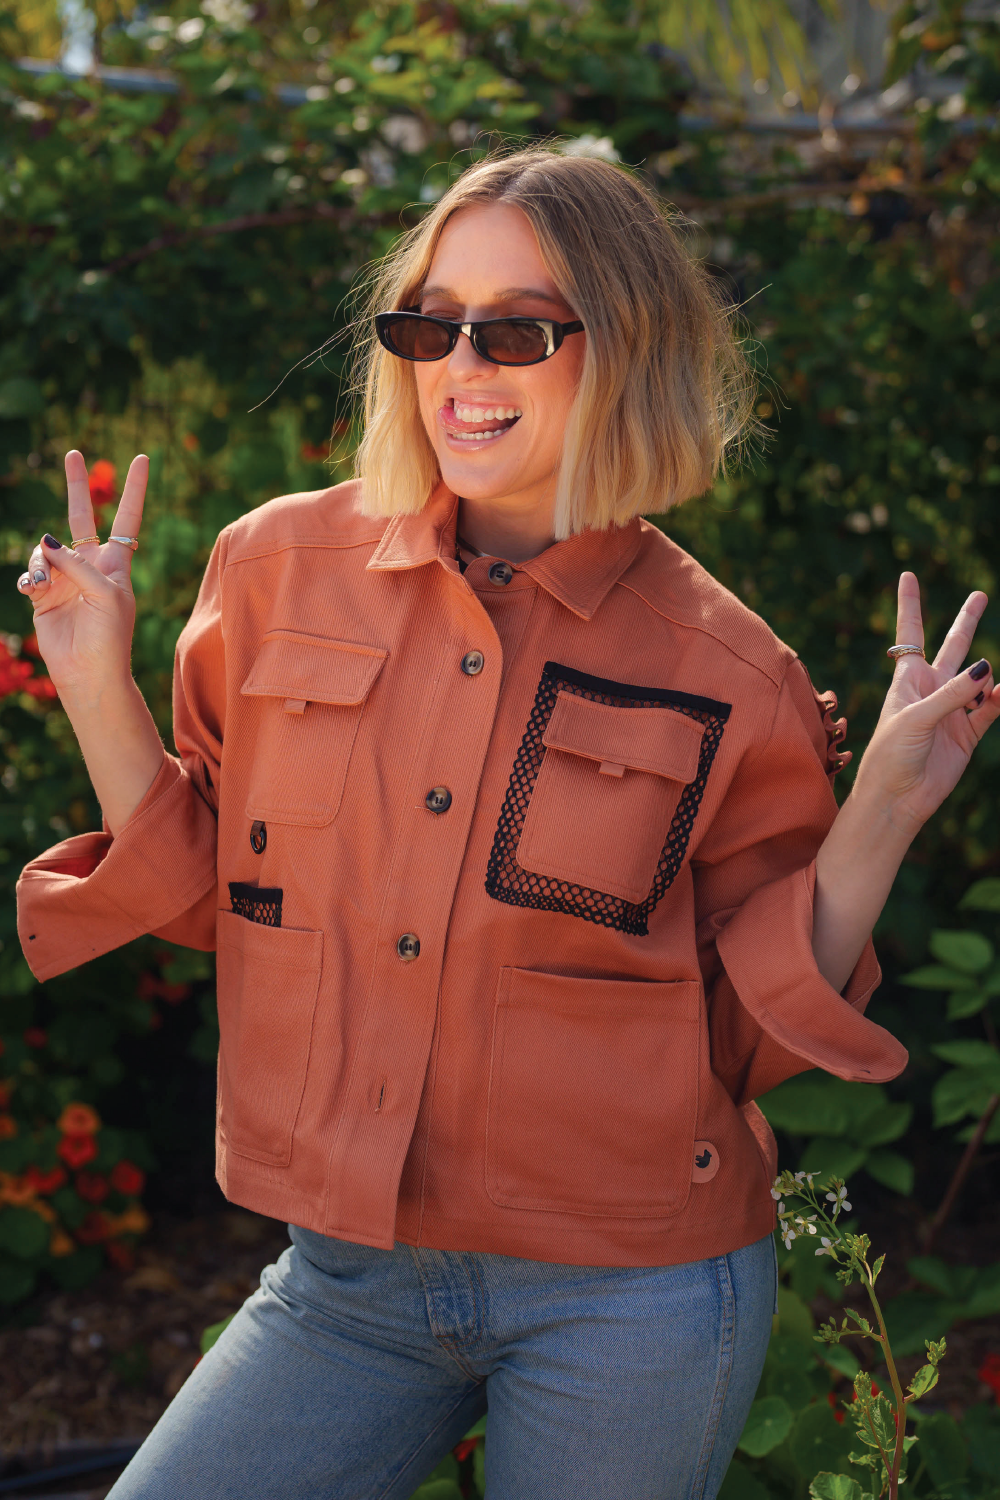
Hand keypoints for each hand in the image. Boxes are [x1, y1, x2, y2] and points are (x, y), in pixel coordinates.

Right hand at [16, 451, 147, 703]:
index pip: (127, 517)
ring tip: (42, 585)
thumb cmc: (109, 635)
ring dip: (41, 563)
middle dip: (77, 486)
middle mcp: (90, 566)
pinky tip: (31, 590)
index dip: (134, 489)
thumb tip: (45, 540)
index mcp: (116, 563)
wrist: (88, 671)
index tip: (142, 458)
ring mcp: (65, 578)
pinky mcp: (43, 594)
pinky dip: (28, 578)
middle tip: (73, 453)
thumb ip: (77, 562)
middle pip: (82, 516)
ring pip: (45, 550)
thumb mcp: (104, 593)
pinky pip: (29, 573)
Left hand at [853, 572, 999, 837]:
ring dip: (988, 677)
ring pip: (979, 679)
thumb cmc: (891, 755)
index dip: (910, 604)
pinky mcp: (968, 732)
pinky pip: (991, 708)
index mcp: (907, 679)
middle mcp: (931, 690)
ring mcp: (952, 710)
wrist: (897, 798)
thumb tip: (987, 667)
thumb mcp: (915, 719)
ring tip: (986, 688)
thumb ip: (951, 693)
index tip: (907, 575)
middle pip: (953, 646)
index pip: (909, 634)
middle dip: (966, 620)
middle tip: (980, 594)